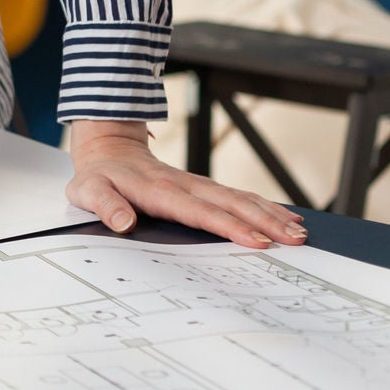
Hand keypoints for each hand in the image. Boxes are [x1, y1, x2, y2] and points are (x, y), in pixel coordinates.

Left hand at [66, 120, 307, 248]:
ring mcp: (197, 185)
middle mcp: (185, 186)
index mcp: (159, 192)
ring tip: (300, 232)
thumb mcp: (89, 191)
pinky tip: (286, 216)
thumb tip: (123, 223)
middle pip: (231, 204)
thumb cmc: (99, 176)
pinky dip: (264, 205)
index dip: (229, 226)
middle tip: (296, 240)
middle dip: (265, 221)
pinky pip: (238, 196)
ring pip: (240, 198)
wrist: (107, 149)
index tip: (257, 240)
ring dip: (271, 214)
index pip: (200, 212)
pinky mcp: (202, 187)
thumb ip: (105, 206)